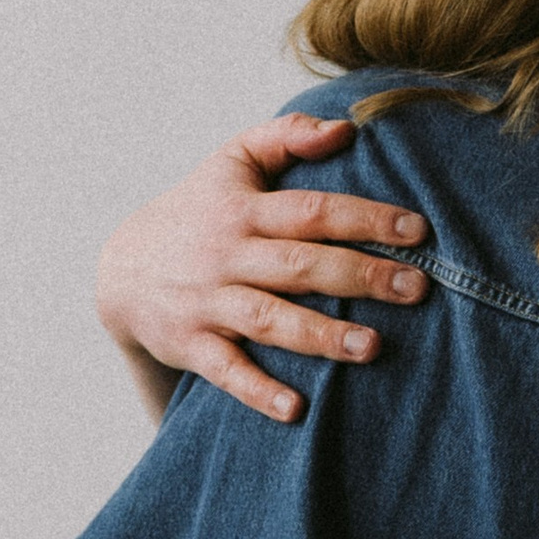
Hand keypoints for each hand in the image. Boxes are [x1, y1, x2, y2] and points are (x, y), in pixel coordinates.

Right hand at [95, 113, 431, 424]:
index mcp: (244, 210)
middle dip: (361, 277)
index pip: (312, 211)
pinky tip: (297, 409)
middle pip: (300, 265)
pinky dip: (258, 391)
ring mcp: (207, 302)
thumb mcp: (231, 161)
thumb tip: (347, 129)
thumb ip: (287, 136)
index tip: (418, 231)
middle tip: (418, 289)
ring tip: (372, 348)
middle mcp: (227, 255)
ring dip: (320, 336)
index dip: (365, 219)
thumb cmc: (198, 211)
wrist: (120, 269)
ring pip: (268, 319)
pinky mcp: (190, 345)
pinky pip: (226, 371)